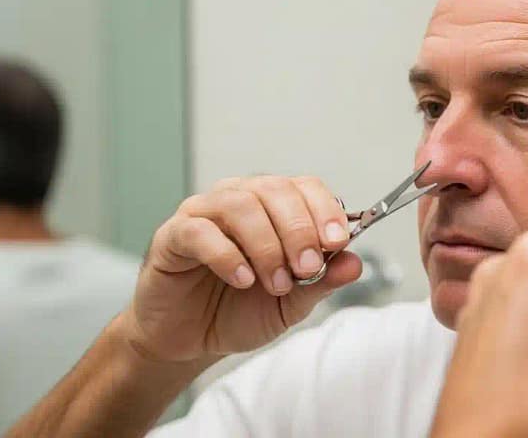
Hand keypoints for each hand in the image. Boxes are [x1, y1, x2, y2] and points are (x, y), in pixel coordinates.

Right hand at [124, 175, 362, 363]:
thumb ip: (323, 281)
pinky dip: (227, 255)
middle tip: (307, 269)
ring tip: (277, 283)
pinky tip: (243, 280)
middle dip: (299, 230)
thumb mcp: (293, 302)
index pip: (305, 187)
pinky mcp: (173, 235)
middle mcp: (240, 199)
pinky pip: (200, 231)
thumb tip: (354, 263)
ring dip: (267, 245)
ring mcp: (204, 213)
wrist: (192, 339)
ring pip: (240, 205)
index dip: (325, 210)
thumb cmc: (240, 310)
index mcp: (273, 207)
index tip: (338, 242)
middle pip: (275, 190)